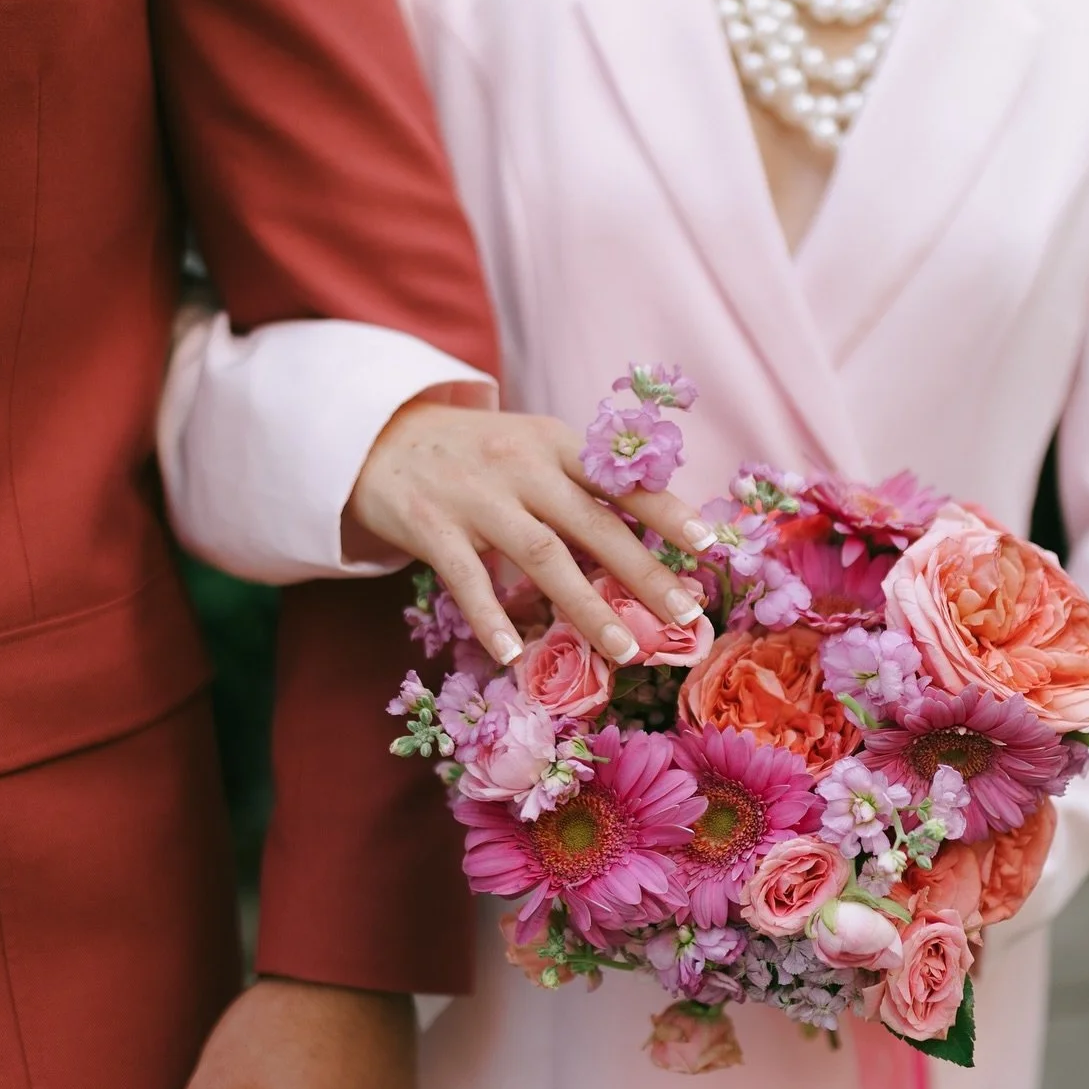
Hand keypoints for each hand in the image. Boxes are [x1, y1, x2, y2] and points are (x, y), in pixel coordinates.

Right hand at [349, 401, 716, 664]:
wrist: (379, 433)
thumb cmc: (473, 451)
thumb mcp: (531, 444)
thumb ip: (579, 480)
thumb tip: (649, 532)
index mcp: (554, 443)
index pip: (620, 478)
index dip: (667, 511)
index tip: (709, 546)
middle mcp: (521, 465)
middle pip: (593, 524)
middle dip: (644, 573)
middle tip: (685, 616)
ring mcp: (475, 495)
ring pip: (542, 556)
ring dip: (586, 607)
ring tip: (623, 652)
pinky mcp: (430, 524)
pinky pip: (466, 577)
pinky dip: (489, 618)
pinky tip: (512, 655)